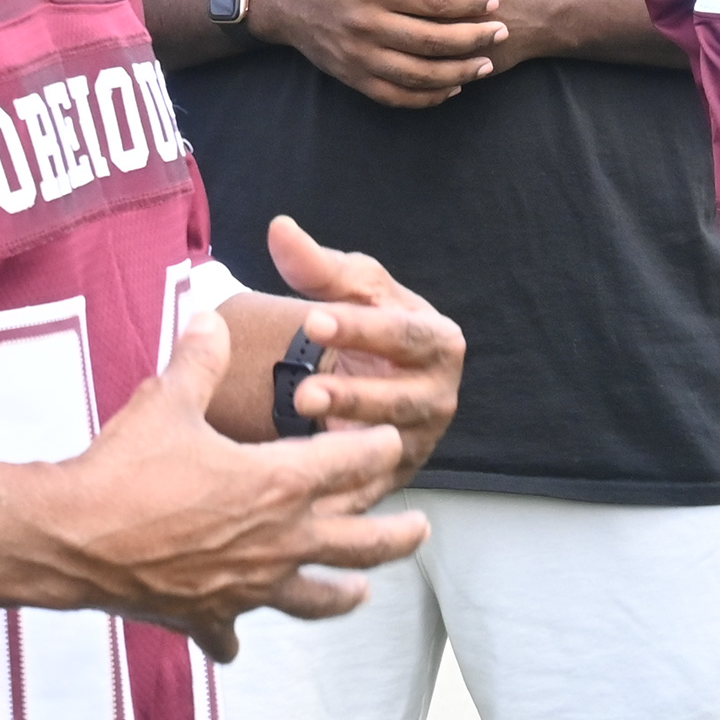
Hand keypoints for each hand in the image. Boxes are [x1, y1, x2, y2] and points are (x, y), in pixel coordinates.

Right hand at [28, 308, 426, 659]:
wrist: (75, 536)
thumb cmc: (127, 465)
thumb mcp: (167, 398)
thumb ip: (199, 357)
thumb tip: (212, 315)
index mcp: (278, 483)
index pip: (349, 463)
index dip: (375, 448)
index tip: (393, 441)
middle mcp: (278, 540)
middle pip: (358, 540)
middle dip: (395, 534)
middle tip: (421, 528)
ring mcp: (249, 584)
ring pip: (316, 595)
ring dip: (344, 593)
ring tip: (362, 591)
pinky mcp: (210, 614)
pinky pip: (231, 630)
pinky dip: (234, 634)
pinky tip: (234, 642)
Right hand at [244, 0, 503, 108]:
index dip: (469, 2)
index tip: (494, 1)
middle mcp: (363, 23)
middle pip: (431, 39)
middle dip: (473, 37)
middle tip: (501, 32)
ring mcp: (356, 55)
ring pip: (418, 74)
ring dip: (457, 72)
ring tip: (484, 63)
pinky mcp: (351, 77)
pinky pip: (396, 96)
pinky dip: (427, 97)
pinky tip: (451, 87)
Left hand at [265, 213, 464, 478]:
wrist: (377, 375)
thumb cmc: (367, 324)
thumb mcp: (349, 291)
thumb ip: (317, 265)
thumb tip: (279, 228)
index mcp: (439, 340)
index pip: (404, 333)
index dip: (361, 329)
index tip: (313, 319)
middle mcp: (440, 395)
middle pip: (402, 399)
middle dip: (353, 397)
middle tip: (304, 392)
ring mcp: (421, 440)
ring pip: (389, 448)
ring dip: (347, 446)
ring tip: (301, 439)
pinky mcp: (398, 476)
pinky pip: (371, 486)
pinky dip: (343, 491)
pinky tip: (305, 490)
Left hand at [362, 0, 570, 77]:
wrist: (537, 9)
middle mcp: (438, 12)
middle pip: (386, 15)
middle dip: (377, 12)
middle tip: (378, 6)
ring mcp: (449, 44)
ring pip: (401, 49)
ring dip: (389, 41)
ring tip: (389, 29)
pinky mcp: (456, 68)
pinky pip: (418, 72)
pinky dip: (407, 67)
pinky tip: (404, 55)